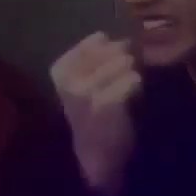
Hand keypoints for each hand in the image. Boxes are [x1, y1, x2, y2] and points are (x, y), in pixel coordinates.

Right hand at [49, 32, 141, 195]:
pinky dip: (135, 86)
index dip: (111, 50)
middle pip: (111, 50)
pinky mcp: (105, 105)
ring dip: (131, 73)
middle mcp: (68, 80)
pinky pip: (130, 81)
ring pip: (122, 63)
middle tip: (123, 78)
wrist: (95, 156)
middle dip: (124, 60)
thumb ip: (98, 57)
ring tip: (127, 89)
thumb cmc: (92, 115)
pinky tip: (133, 96)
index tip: (111, 66)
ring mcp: (85, 92)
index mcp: (60, 71)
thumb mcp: (86, 82)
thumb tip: (121, 38)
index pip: (94, 42)